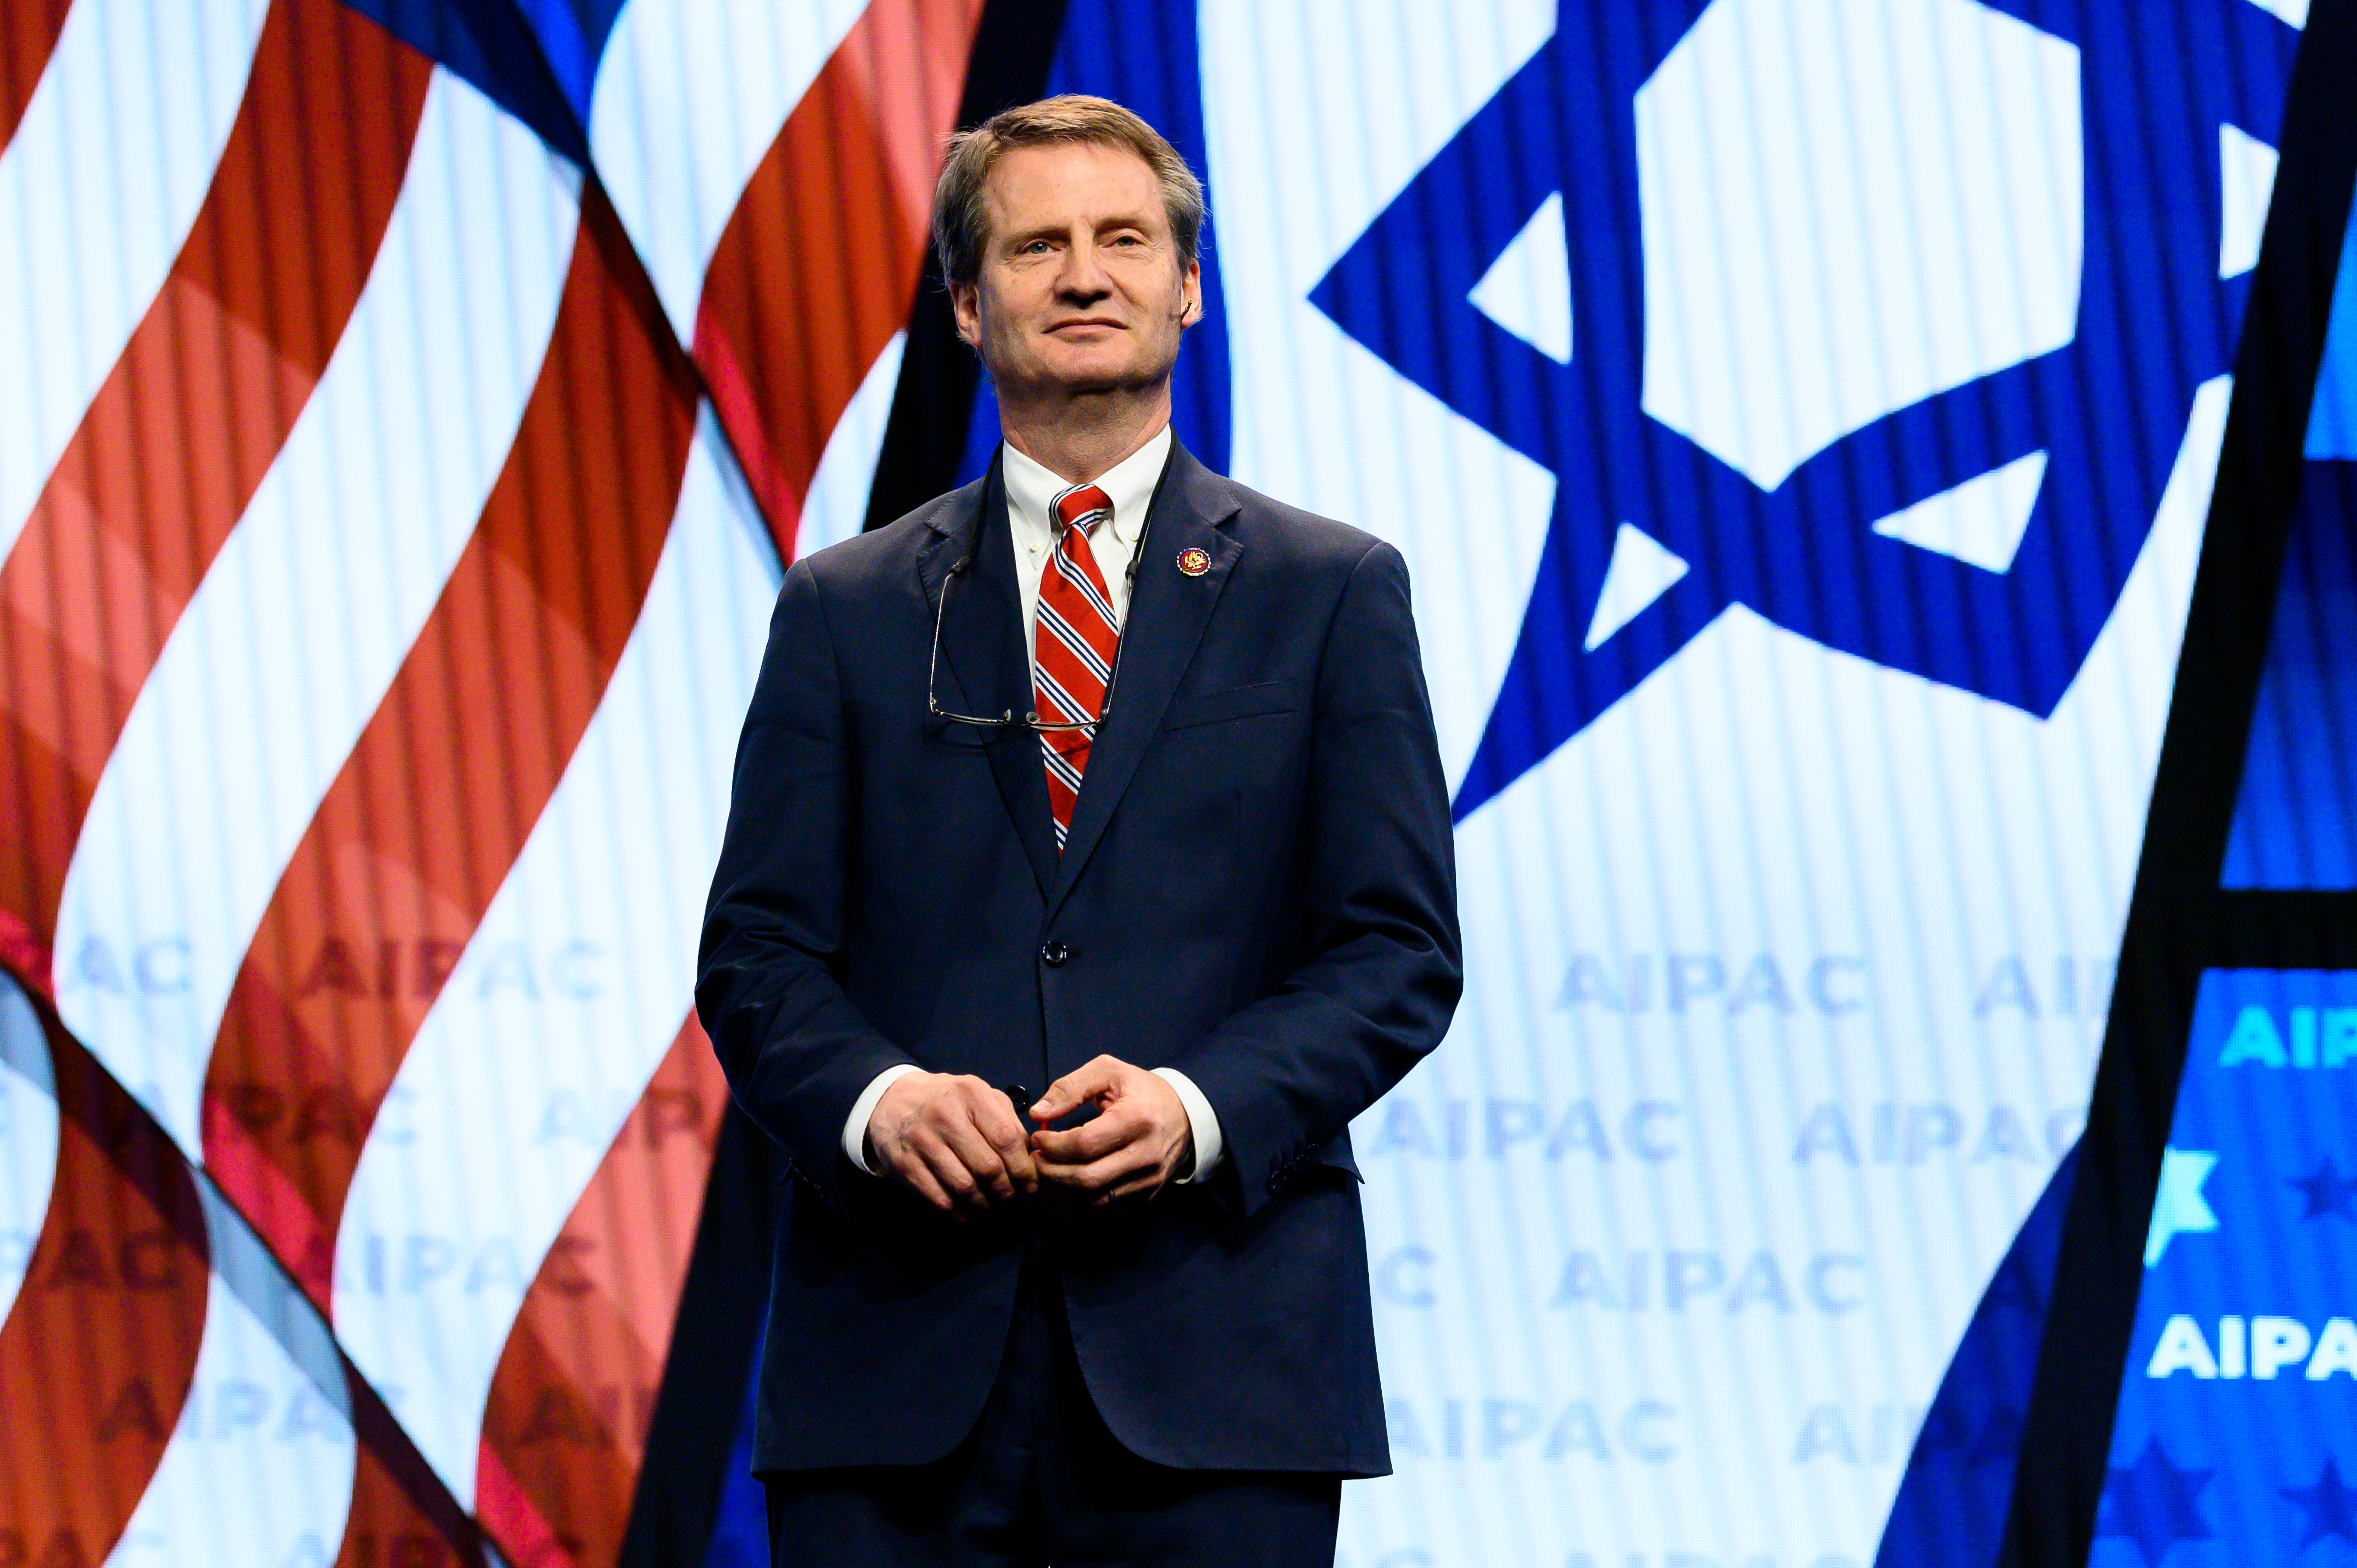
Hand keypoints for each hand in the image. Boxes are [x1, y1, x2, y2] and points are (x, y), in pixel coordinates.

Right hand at [866, 1072, 1037, 1217]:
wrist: (892, 1101)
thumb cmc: (947, 1101)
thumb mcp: (979, 1096)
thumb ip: (1007, 1121)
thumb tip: (1030, 1159)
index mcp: (971, 1094)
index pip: (1007, 1139)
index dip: (1023, 1169)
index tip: (1030, 1186)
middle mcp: (945, 1115)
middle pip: (988, 1168)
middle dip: (1007, 1193)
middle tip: (1014, 1203)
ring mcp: (922, 1141)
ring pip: (964, 1188)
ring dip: (985, 1208)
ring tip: (995, 1212)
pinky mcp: (904, 1165)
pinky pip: (939, 1199)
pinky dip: (960, 1215)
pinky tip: (970, 1215)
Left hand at [1028, 1055, 1193, 1206]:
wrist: (1184, 1116)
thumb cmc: (1141, 1090)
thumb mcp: (1107, 1071)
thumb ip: (1070, 1088)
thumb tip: (1038, 1114)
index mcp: (1136, 1120)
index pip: (1085, 1145)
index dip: (1052, 1145)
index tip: (1037, 1138)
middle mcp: (1145, 1156)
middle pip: (1086, 1179)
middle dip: (1050, 1173)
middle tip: (1034, 1159)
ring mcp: (1147, 1181)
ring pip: (1092, 1202)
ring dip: (1058, 1194)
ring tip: (1043, 1175)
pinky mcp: (1144, 1197)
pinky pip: (1103, 1213)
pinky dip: (1073, 1209)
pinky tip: (1058, 1194)